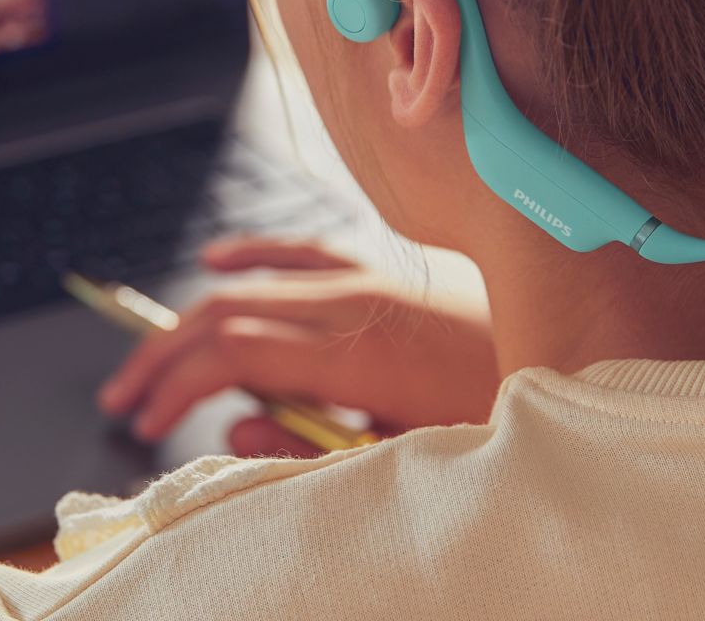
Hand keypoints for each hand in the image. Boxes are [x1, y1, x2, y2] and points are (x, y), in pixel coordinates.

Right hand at [96, 236, 498, 457]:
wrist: (582, 351)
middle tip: (121, 399)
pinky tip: (216, 259)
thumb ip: (315, 448)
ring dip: (192, 318)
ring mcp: (369, 277)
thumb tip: (238, 428)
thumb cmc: (503, 415)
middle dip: (163, 356)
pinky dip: (253, 253)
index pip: (234, 352)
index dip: (177, 385)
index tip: (145, 423)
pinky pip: (304, 249)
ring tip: (148, 358)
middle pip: (227, 313)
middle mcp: (353, 302)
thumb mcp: (410, 456)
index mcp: (358, 353)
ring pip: (254, 282)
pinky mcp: (387, 269)